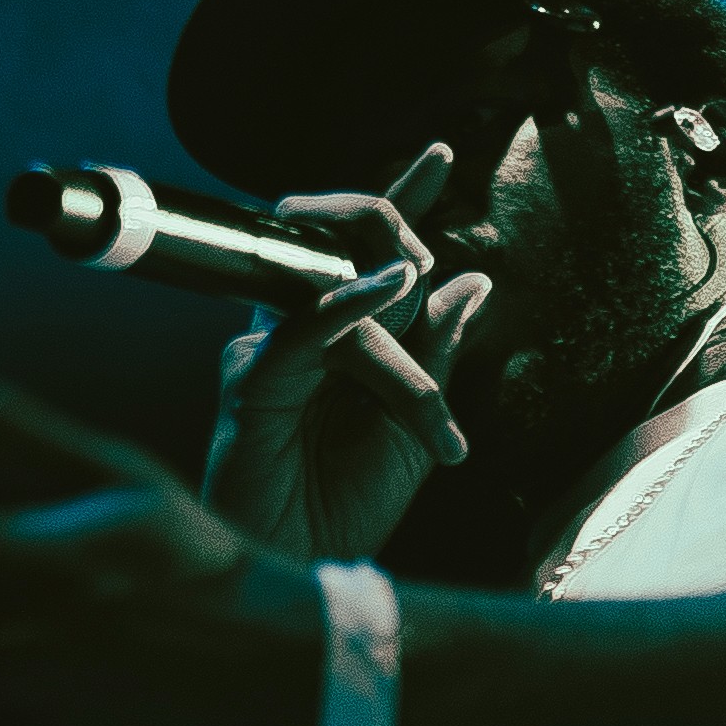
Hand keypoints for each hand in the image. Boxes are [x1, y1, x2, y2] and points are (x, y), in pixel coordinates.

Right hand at [201, 143, 491, 558]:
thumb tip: (474, 281)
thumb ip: (440, 355)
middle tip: (423, 246)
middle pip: (342, 248)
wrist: (305, 570)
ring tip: (415, 277)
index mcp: (342, 341)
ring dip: (386, 287)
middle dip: (390, 225)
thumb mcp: (418, 426)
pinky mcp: (251, 381)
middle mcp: (301, 335)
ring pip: (334, 288)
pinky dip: (346, 303)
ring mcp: (271, 352)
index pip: (370, 257)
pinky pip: (302, 330)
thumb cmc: (348, 507)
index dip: (401, 204)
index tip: (441, 155)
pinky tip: (390, 285)